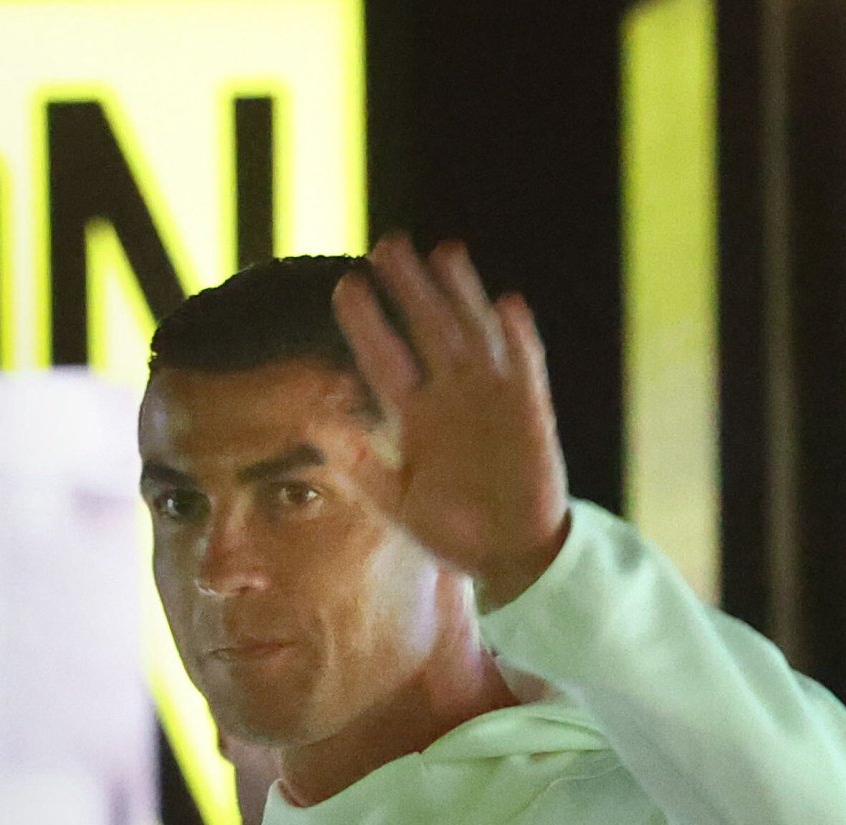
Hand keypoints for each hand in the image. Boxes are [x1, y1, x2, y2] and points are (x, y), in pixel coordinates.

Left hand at [334, 237, 572, 609]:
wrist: (513, 558)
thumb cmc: (454, 532)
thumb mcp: (398, 504)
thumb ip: (361, 466)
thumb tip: (314, 426)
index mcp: (415, 418)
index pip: (385, 359)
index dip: (367, 324)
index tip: (346, 287)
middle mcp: (451, 398)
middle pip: (427, 330)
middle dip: (409, 288)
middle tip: (387, 246)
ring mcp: (491, 400)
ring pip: (473, 334)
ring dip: (461, 294)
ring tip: (445, 252)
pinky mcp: (530, 412)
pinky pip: (525, 367)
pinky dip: (519, 337)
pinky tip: (507, 304)